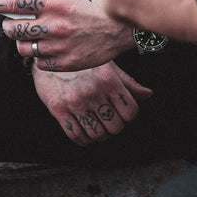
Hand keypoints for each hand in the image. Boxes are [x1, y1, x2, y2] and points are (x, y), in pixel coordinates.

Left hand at [0, 0, 133, 71]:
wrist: (126, 27)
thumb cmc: (103, 5)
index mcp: (54, 2)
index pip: (14, 2)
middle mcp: (53, 24)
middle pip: (14, 29)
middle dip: (8, 27)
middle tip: (10, 25)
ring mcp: (59, 45)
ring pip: (24, 49)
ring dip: (21, 43)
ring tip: (28, 39)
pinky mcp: (66, 62)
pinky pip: (40, 63)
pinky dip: (39, 58)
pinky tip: (46, 51)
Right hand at [31, 61, 153, 144]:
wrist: (49, 57)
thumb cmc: (82, 62)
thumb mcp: (107, 66)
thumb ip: (128, 82)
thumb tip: (148, 94)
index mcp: (108, 80)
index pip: (130, 112)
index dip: (128, 116)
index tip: (122, 113)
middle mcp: (93, 92)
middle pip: (115, 127)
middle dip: (114, 126)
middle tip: (109, 120)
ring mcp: (75, 102)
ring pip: (97, 135)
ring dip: (99, 135)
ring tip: (97, 127)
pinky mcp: (59, 110)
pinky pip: (76, 136)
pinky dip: (83, 139)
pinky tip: (84, 131)